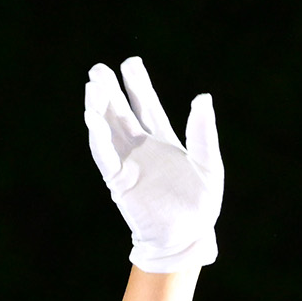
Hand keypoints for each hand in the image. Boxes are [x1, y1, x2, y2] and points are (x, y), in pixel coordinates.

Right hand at [84, 58, 221, 273]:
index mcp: (164, 140)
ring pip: (109, 130)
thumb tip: (203, 97)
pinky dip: (98, 138)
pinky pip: (105, 156)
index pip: (147, 106)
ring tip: (92, 87)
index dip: (138, 85)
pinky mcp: (120, 181)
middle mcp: (142, 148)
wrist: (187, 237)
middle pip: (122, 113)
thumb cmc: (200, 205)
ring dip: (99, 109)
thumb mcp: (210, 164)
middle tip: (98, 69)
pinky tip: (92, 118)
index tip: (130, 63)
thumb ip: (204, 132)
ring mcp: (129, 163)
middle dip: (110, 91)